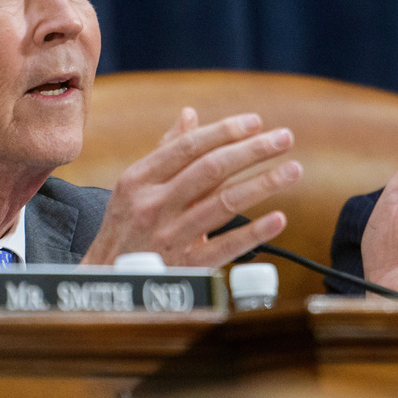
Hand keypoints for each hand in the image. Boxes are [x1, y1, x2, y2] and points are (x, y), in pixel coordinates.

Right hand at [80, 107, 302, 266]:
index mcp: (139, 179)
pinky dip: (254, 233)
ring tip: (293, 170)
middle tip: (284, 138)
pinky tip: (279, 219)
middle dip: (252, 151)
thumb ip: (164, 151)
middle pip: (211, 169)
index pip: (189, 146)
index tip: (257, 122)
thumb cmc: (124, 228)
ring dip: (263, 184)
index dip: (225, 131)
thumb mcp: (132, 187)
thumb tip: (189, 115)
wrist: (105, 282)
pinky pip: (225, 247)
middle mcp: (153, 204)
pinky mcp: (186, 267)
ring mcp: (170, 236)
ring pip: (223, 203)